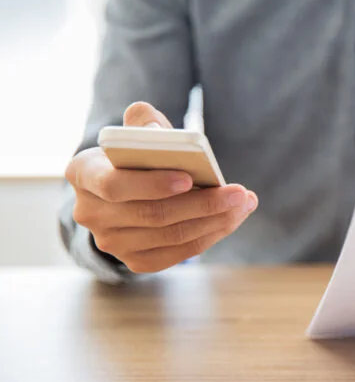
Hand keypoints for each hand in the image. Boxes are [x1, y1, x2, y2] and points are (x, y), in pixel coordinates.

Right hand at [65, 102, 257, 273]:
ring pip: (170, 236)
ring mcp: (111, 242)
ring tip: (244, 203)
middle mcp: (90, 213)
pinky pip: (178, 253)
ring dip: (215, 221)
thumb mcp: (133, 132)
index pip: (114, 185)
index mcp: (83, 174)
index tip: (189, 178)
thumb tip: (155, 127)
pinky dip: (209, 236)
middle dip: (202, 204)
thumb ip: (142, 120)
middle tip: (238, 193)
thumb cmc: (134, 154)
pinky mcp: (134, 260)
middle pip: (153, 214)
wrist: (124, 188)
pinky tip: (232, 219)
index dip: (152, 184)